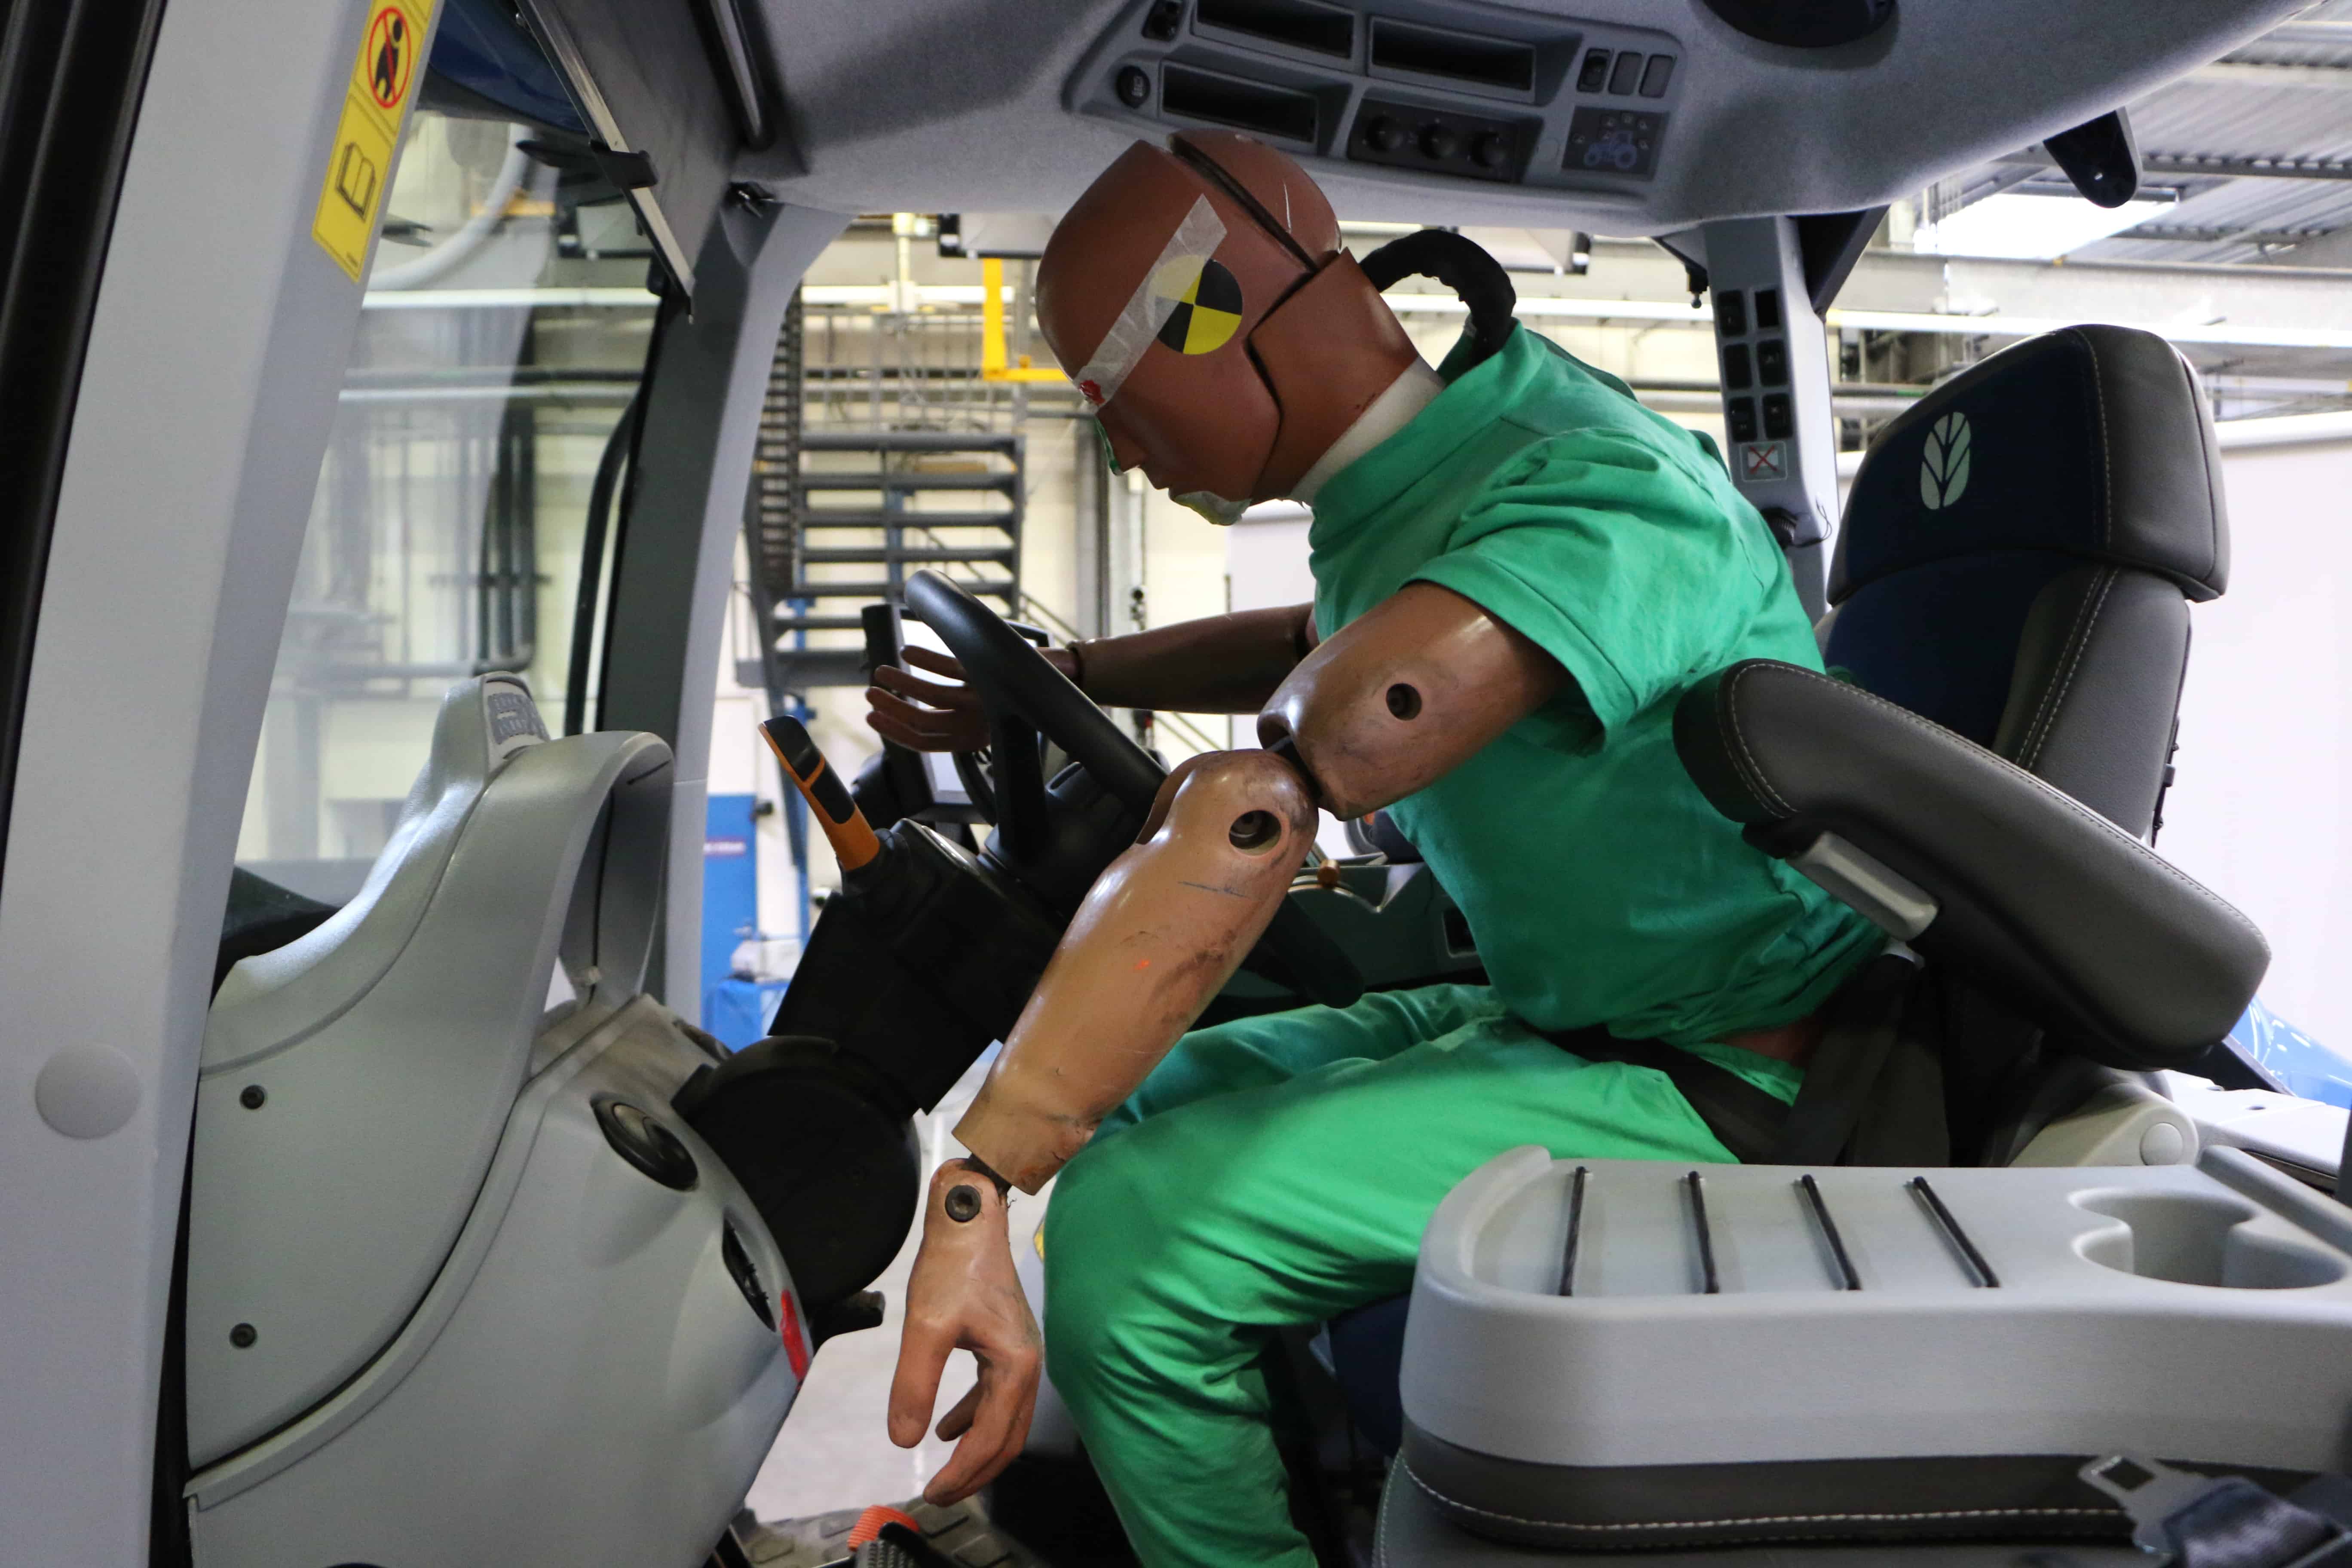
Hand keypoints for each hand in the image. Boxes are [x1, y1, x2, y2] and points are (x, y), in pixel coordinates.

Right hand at [865, 644, 1078, 752]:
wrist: (1060, 680)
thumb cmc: (1015, 698)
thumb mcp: (984, 717)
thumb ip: (954, 720)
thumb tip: (912, 716)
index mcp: (973, 739)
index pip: (926, 743)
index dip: (895, 732)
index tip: (873, 718)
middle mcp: (977, 723)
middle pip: (923, 722)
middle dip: (891, 709)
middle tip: (870, 694)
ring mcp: (982, 698)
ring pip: (931, 695)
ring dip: (901, 683)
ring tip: (881, 672)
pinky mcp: (987, 673)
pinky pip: (948, 666)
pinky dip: (924, 658)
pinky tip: (908, 651)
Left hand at [887, 1160, 1041, 1503]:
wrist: (970, 1218)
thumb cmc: (953, 1266)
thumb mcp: (926, 1327)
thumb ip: (915, 1385)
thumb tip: (904, 1439)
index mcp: (1016, 1366)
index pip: (991, 1438)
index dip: (963, 1473)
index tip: (932, 1492)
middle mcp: (1028, 1365)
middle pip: (1007, 1438)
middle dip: (975, 1473)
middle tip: (940, 1495)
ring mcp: (1020, 1355)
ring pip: (1003, 1420)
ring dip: (975, 1449)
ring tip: (944, 1470)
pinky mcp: (1006, 1344)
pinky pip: (995, 1396)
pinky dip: (974, 1417)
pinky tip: (947, 1427)